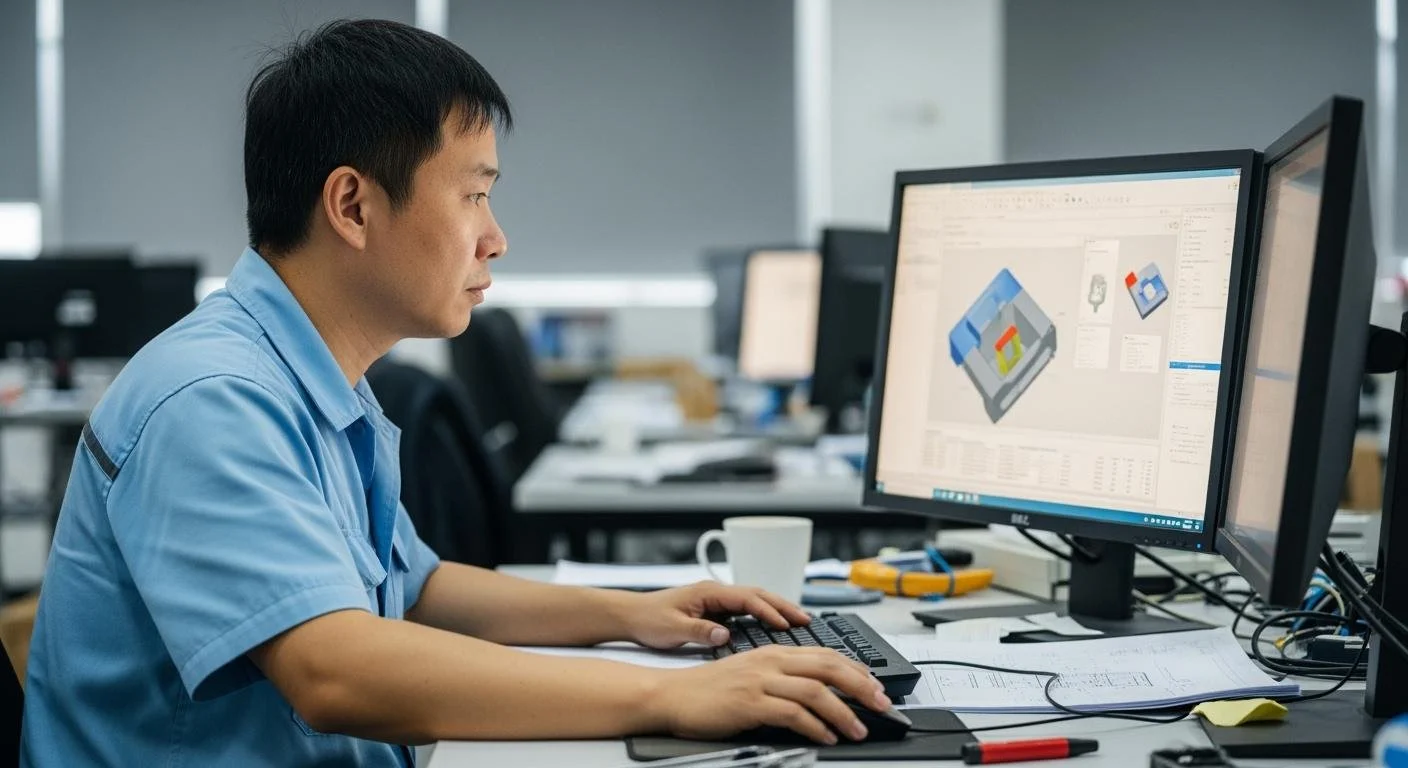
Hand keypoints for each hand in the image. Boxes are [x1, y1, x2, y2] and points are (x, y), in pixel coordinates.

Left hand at [624, 581, 809, 649]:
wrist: (631, 615)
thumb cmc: (649, 619)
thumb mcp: (672, 629)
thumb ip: (699, 631)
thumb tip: (725, 635)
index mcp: (709, 592)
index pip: (747, 598)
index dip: (768, 611)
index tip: (786, 624)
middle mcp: (716, 593)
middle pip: (758, 595)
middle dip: (783, 606)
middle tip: (806, 620)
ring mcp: (717, 601)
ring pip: (754, 601)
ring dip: (777, 610)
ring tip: (799, 622)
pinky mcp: (715, 611)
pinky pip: (746, 611)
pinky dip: (764, 617)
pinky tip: (775, 628)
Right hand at [646, 645, 890, 744]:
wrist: (673, 695)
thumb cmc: (709, 690)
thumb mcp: (751, 674)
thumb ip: (782, 679)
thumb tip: (818, 694)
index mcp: (773, 652)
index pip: (825, 654)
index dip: (855, 670)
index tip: (875, 686)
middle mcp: (770, 661)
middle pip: (828, 667)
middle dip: (861, 686)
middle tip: (881, 704)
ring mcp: (760, 681)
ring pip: (815, 691)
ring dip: (844, 712)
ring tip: (859, 729)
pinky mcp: (750, 703)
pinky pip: (793, 714)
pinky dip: (816, 726)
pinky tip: (826, 737)